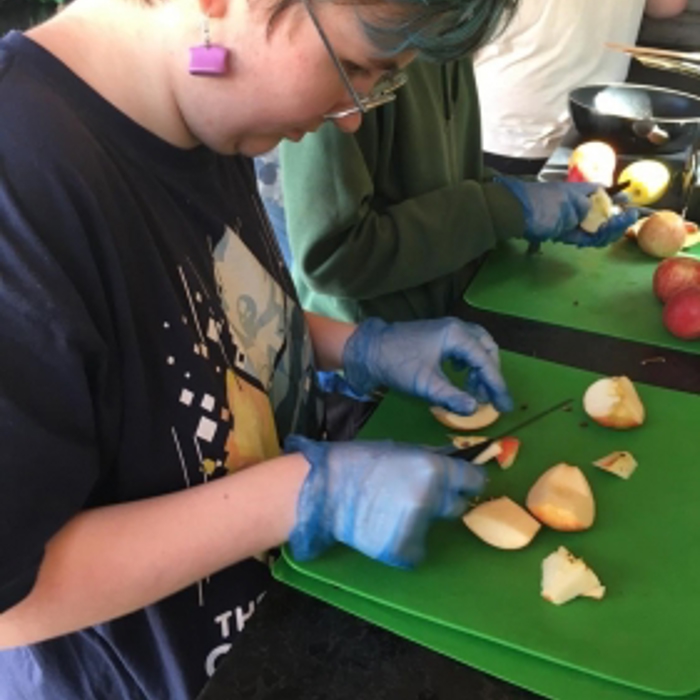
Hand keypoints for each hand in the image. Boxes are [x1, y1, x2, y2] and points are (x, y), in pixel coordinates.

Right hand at [286, 435, 485, 567]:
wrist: (326, 489)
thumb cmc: (361, 461)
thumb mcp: (402, 450)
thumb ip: (431, 459)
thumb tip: (456, 462)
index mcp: (434, 469)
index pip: (474, 480)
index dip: (469, 481)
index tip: (464, 484)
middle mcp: (432, 498)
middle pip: (457, 506)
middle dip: (443, 502)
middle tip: (417, 497)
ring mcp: (418, 526)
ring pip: (433, 529)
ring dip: (420, 522)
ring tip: (391, 512)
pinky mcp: (403, 550)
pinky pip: (416, 551)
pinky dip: (404, 544)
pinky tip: (384, 529)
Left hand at [342, 317, 513, 416]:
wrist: (369, 350)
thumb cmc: (397, 364)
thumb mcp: (425, 384)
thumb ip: (451, 397)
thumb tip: (474, 409)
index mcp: (456, 335)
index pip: (485, 361)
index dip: (497, 385)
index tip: (504, 406)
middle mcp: (456, 327)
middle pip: (487, 349)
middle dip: (491, 375)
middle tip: (491, 399)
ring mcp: (448, 328)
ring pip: (477, 347)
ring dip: (481, 369)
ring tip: (476, 392)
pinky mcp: (439, 334)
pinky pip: (465, 346)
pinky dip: (469, 362)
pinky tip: (462, 377)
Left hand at [498, 177, 637, 246]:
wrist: (518, 215)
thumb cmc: (546, 204)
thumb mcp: (572, 203)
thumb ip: (590, 208)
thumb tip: (602, 212)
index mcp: (581, 192)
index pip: (603, 193)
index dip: (616, 198)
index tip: (629, 202)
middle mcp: (577, 206)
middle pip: (602, 214)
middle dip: (616, 217)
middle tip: (628, 217)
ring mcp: (570, 221)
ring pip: (595, 228)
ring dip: (609, 229)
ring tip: (618, 226)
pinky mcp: (564, 234)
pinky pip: (585, 237)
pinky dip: (596, 237)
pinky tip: (605, 234)